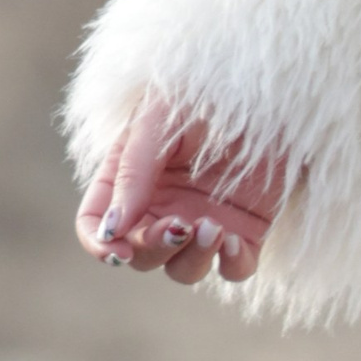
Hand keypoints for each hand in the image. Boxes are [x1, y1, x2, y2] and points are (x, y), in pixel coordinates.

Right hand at [77, 95, 290, 286]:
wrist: (263, 91)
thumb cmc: (202, 96)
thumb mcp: (157, 124)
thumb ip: (132, 175)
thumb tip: (112, 229)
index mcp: (129, 181)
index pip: (97, 225)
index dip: (100, 245)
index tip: (118, 251)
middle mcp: (162, 208)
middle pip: (140, 255)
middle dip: (153, 248)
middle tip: (179, 225)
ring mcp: (202, 223)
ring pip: (184, 269)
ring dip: (192, 258)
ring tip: (213, 227)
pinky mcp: (245, 231)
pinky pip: (233, 268)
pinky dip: (231, 264)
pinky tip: (234, 239)